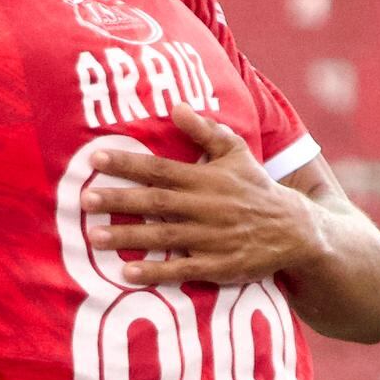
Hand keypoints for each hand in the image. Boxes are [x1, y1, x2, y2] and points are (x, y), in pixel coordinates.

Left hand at [80, 110, 313, 284]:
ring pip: (163, 236)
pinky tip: (128, 273)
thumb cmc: (255, 187)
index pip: (160, 168)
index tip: (95, 160)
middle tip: (84, 200)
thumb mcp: (236, 153)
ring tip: (93, 237)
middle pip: (156, 202)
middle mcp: (206, 207)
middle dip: (119, 200)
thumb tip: (176, 106)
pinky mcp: (218, 266)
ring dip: (128, 237)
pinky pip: (182, 269)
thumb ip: (206, 130)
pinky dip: (156, 272)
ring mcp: (211, 238)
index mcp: (206, 178)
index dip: (128, 163)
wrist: (294, 230)